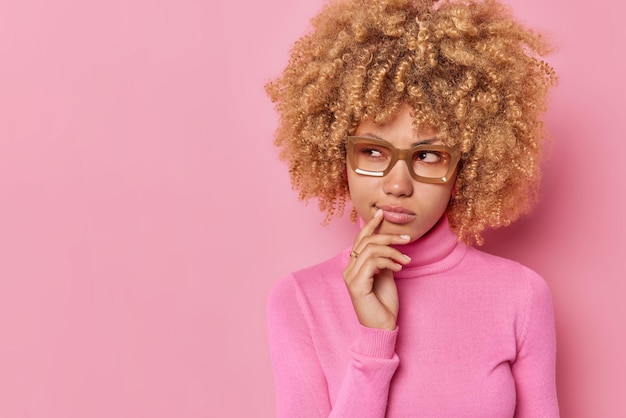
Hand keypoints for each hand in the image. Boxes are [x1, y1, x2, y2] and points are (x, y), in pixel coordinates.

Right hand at [342, 209, 410, 329]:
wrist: (382, 327)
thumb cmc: (384, 304)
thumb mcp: (386, 276)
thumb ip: (383, 261)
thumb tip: (388, 246)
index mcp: (354, 267)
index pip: (360, 240)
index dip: (370, 225)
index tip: (382, 213)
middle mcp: (348, 270)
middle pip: (365, 241)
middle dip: (387, 235)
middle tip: (407, 238)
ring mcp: (351, 277)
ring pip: (370, 249)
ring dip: (392, 250)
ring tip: (406, 258)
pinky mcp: (357, 285)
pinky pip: (373, 262)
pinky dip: (389, 261)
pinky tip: (399, 267)